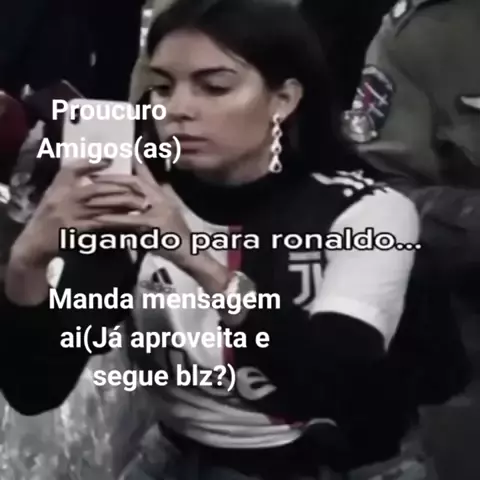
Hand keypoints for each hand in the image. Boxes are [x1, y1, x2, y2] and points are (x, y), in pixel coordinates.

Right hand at [11, 158, 132, 266]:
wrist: (36, 241)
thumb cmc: (48, 214)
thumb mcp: (55, 194)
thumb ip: (71, 179)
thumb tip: (97, 164)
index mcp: (58, 188)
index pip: (71, 170)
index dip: (90, 163)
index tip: (110, 159)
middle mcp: (63, 199)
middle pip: (95, 189)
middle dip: (119, 187)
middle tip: (138, 186)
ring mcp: (71, 216)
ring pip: (102, 207)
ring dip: (122, 205)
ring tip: (141, 203)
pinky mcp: (78, 230)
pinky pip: (101, 224)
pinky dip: (116, 221)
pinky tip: (130, 220)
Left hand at [86, 160, 194, 267]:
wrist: (190, 254)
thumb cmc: (174, 239)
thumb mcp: (162, 219)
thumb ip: (150, 208)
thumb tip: (133, 203)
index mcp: (163, 196)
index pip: (143, 177)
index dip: (125, 170)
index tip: (107, 166)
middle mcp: (162, 198)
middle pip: (134, 182)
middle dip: (111, 179)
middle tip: (91, 179)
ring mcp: (160, 210)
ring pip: (129, 198)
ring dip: (107, 198)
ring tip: (89, 199)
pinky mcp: (156, 224)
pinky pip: (130, 219)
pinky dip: (114, 219)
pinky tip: (99, 219)